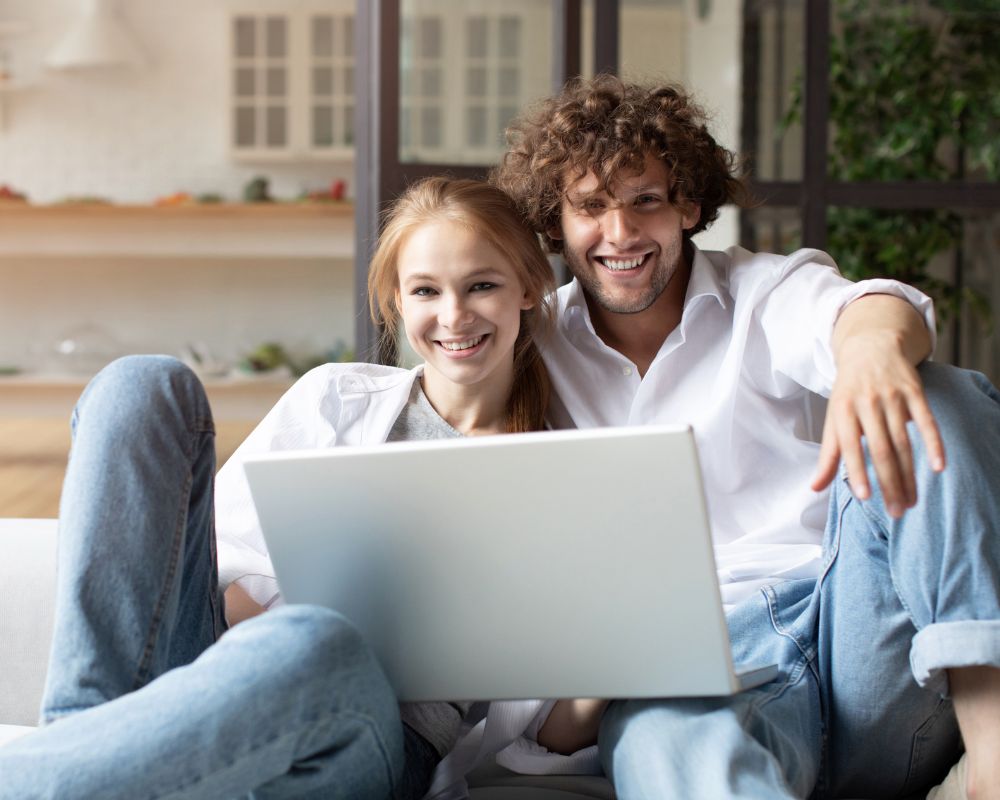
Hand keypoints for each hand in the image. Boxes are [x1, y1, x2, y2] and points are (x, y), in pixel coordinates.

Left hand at [810, 332, 944, 516]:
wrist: (870, 348)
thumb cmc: (848, 392)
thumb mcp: (833, 418)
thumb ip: (828, 454)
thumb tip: (814, 488)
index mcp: (842, 411)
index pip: (851, 446)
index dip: (858, 472)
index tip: (867, 498)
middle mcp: (867, 403)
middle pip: (881, 449)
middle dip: (889, 483)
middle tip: (898, 512)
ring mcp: (892, 396)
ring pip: (904, 441)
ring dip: (910, 474)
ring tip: (912, 501)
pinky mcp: (915, 391)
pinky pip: (927, 420)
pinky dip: (934, 444)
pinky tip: (938, 467)